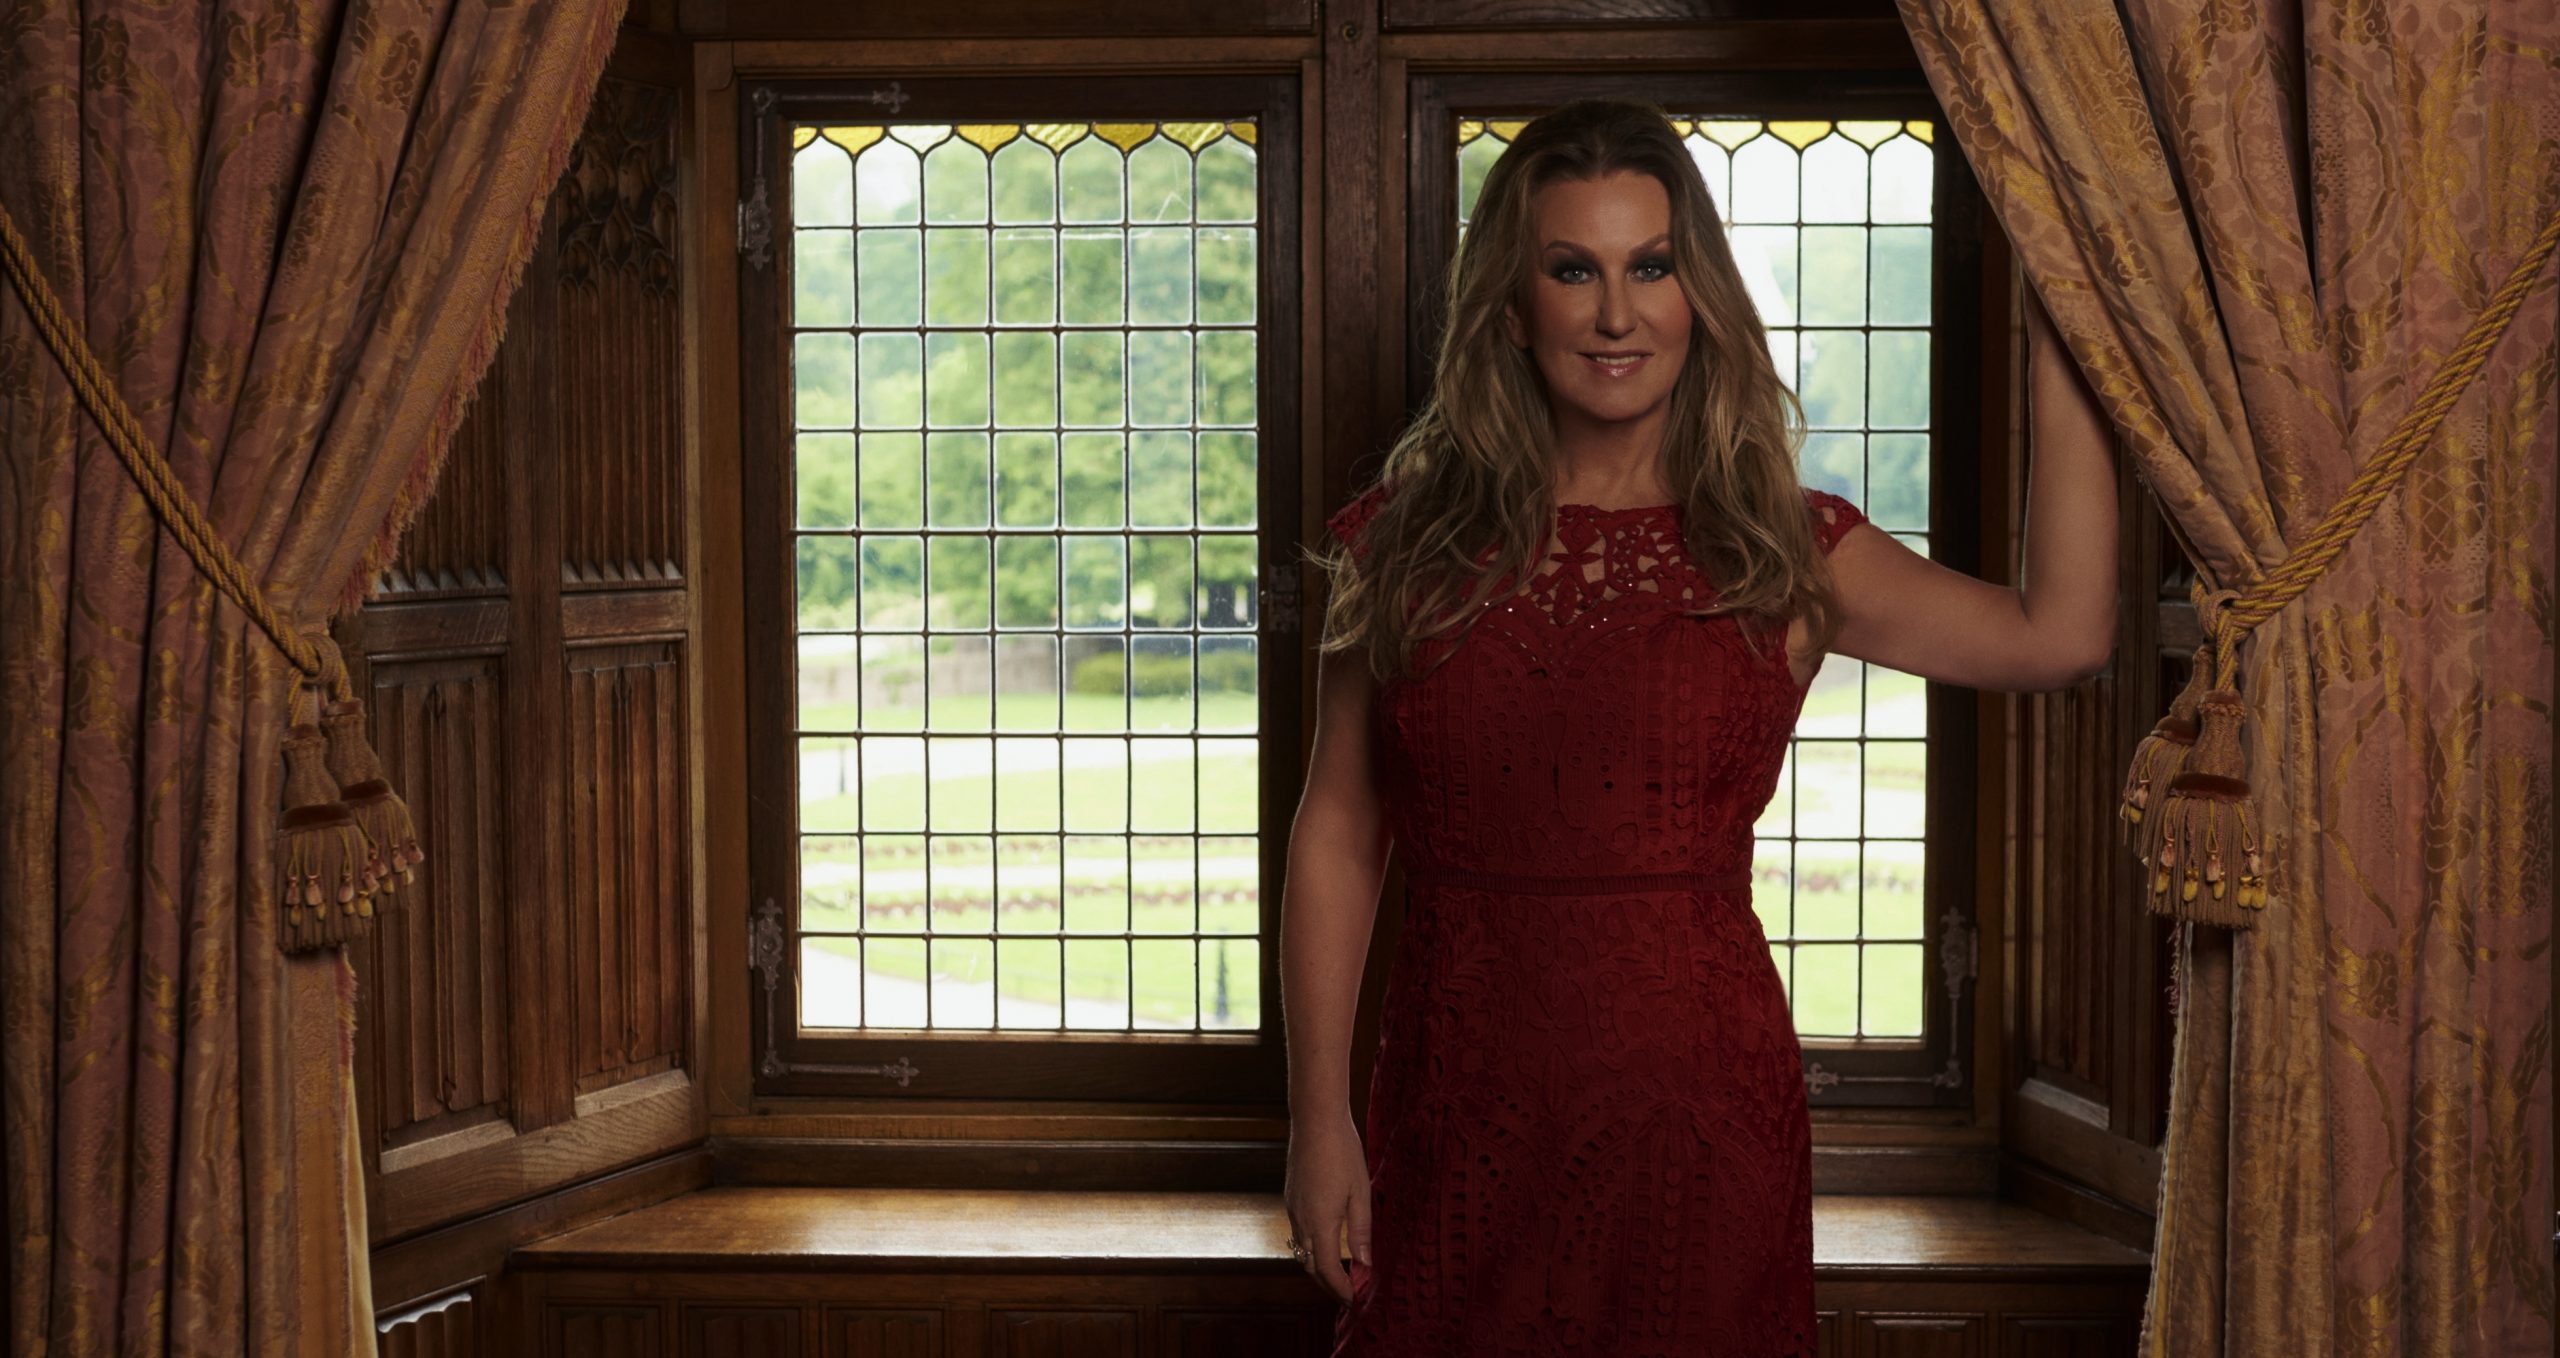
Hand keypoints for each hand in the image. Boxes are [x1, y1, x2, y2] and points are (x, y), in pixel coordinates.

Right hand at [1283, 1105, 1372, 1302]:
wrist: (1315, 1119)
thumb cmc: (1343, 1152)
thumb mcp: (1361, 1194)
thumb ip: (1361, 1233)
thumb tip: (1365, 1265)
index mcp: (1320, 1223)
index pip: (1327, 1270)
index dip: (1340, 1290)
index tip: (1354, 1301)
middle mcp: (1300, 1220)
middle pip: (1309, 1266)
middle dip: (1328, 1285)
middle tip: (1348, 1295)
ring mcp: (1292, 1208)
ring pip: (1301, 1250)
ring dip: (1318, 1266)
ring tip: (1340, 1273)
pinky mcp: (1290, 1197)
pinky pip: (1298, 1232)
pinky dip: (1311, 1247)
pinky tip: (1327, 1242)